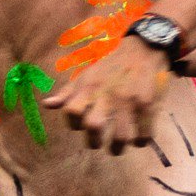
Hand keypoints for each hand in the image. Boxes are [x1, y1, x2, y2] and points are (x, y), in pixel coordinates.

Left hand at [44, 38, 170, 153]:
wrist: (144, 48)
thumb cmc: (113, 64)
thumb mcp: (87, 74)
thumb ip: (68, 92)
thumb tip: (47, 105)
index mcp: (90, 87)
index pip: (71, 112)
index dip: (73, 124)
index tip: (81, 128)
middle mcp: (107, 95)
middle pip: (93, 126)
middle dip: (94, 142)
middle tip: (98, 144)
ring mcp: (129, 101)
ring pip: (121, 136)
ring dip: (118, 147)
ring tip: (118, 148)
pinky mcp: (148, 104)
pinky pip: (144, 132)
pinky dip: (141, 141)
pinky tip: (140, 139)